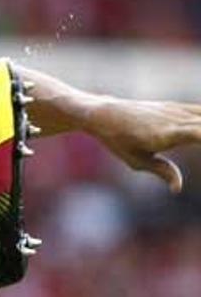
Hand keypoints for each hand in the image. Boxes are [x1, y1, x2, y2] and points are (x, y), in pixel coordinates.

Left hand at [86, 97, 200, 192]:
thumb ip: (162, 172)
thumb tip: (178, 189)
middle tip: (194, 147)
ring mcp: (177, 110)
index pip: (200, 133)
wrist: (104, 113)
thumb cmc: (118, 140)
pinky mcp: (176, 107)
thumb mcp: (136, 160)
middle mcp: (175, 119)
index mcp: (166, 134)